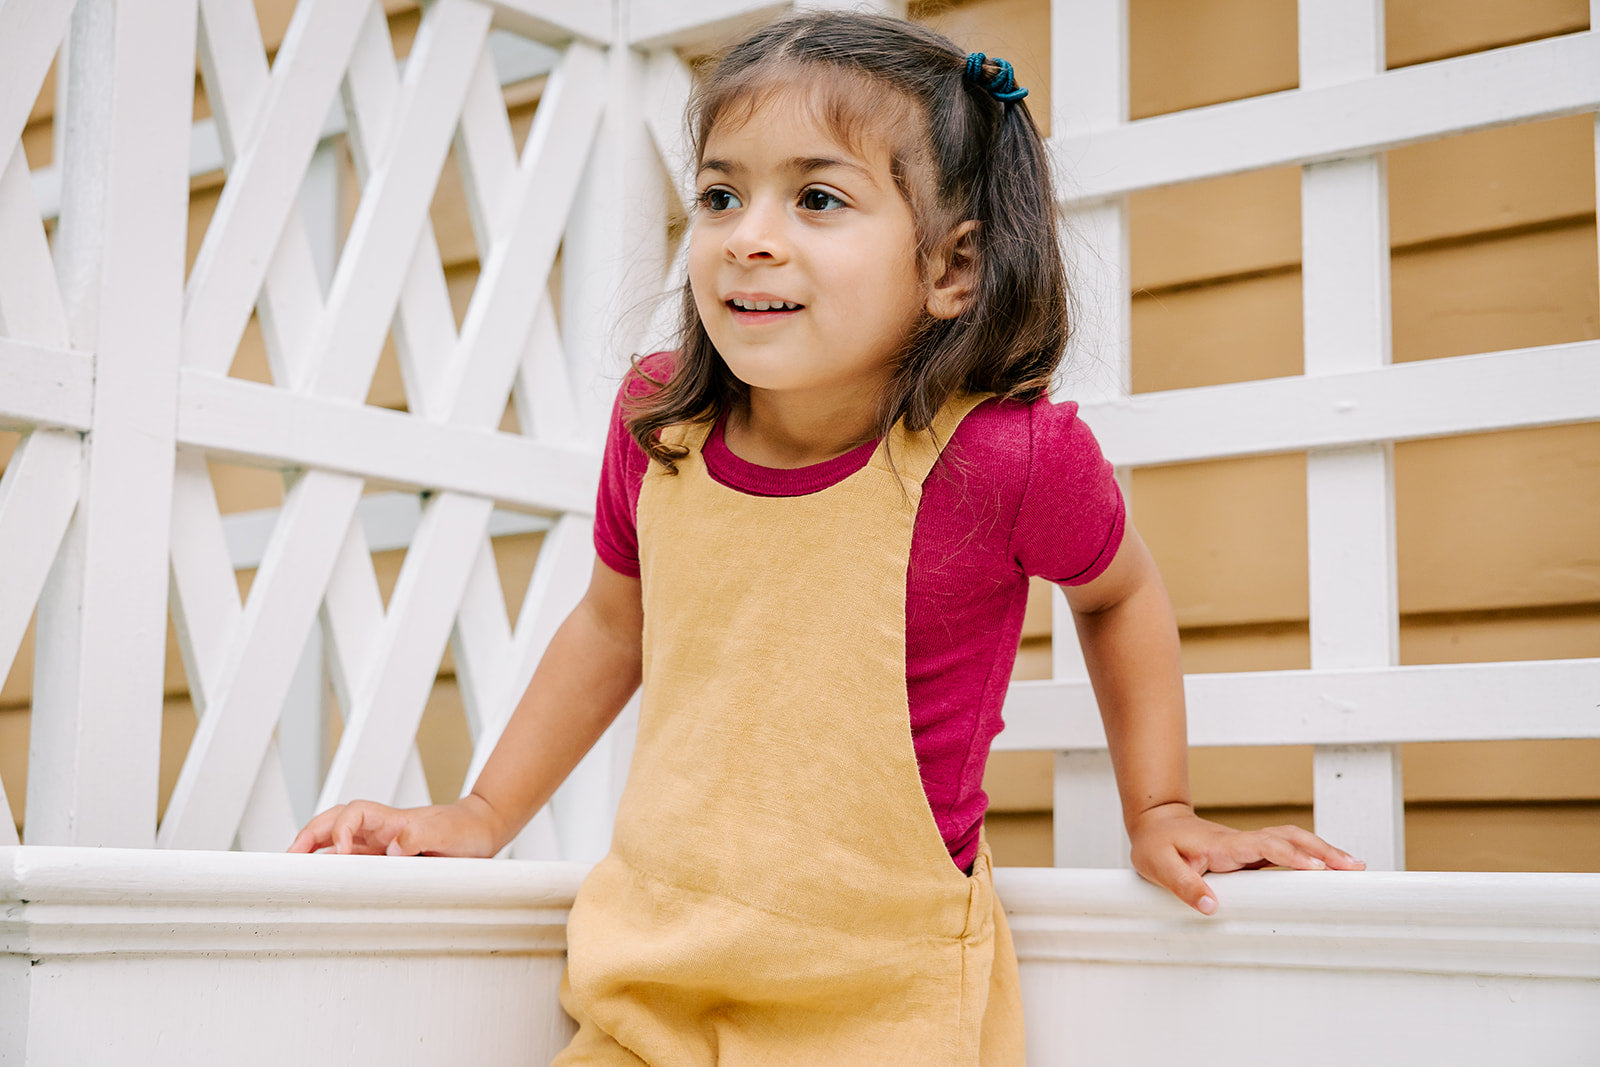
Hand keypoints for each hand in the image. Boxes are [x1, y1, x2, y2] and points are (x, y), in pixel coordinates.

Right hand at [286, 793, 507, 856]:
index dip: (340, 830)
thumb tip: (392, 848)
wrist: (482, 830)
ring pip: (335, 842)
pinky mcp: (384, 859)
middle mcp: (380, 830)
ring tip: (291, 872)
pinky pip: (351, 860)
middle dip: (308, 837)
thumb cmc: (466, 828)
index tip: (340, 853)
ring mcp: (379, 844)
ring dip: (313, 851)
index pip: (352, 815)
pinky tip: (321, 882)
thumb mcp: (449, 832)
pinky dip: (332, 868)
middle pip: (333, 823)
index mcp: (391, 819)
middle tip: (287, 859)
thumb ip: (421, 836)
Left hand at [1128, 801, 1364, 915]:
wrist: (1155, 823)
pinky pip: (1284, 851)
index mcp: (1223, 845)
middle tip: (1355, 867)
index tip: (1318, 869)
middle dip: (1322, 851)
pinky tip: (1327, 869)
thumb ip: (1183, 886)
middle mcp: (1241, 842)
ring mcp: (1247, 846)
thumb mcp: (1158, 866)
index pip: (1264, 846)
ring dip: (1322, 851)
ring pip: (1291, 841)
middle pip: (1289, 838)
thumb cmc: (1156, 844)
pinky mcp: (1249, 853)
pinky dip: (1309, 856)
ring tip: (1354, 866)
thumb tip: (1212, 907)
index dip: (1291, 856)